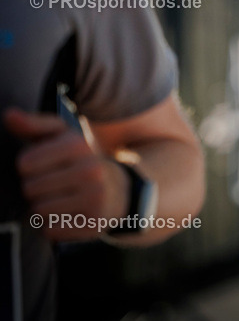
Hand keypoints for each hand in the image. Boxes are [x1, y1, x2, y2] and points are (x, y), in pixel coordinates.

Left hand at [4, 108, 128, 240]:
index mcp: (79, 145)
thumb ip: (34, 125)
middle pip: (30, 188)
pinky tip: (67, 215)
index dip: (28, 167)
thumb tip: (8, 114)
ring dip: (42, 208)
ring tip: (60, 200)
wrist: (120, 191)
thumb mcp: (62, 138)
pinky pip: (50, 230)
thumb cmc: (80, 162)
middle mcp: (90, 170)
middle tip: (54, 185)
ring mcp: (95, 198)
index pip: (25, 163)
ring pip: (39, 211)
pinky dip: (53, 225)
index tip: (45, 166)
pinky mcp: (93, 223)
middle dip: (35, 189)